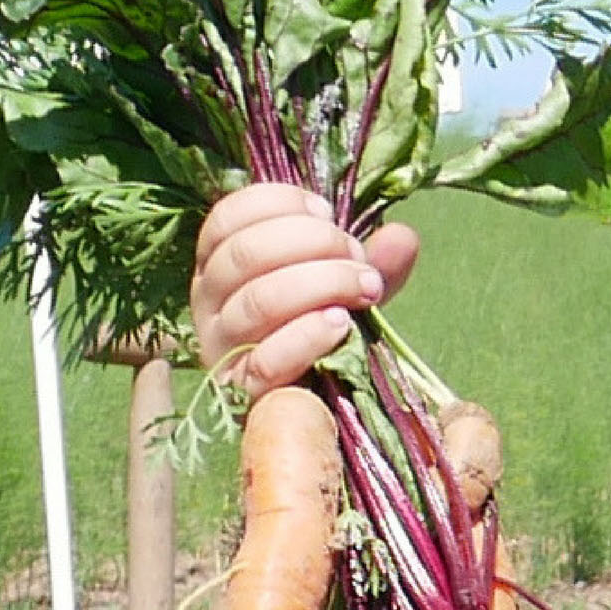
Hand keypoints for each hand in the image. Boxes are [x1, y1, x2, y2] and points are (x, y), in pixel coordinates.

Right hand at [190, 179, 419, 396]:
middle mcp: (208, 300)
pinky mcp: (241, 390)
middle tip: (358, 260)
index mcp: (220, 263)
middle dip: (313, 242)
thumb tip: (402, 234)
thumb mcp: (345, 289)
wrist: (312, 405)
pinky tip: (341, 325)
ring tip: (365, 289)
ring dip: (322, 284)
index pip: (228, 217)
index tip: (327, 212)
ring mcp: (220, 345)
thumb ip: (372, 261)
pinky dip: (308, 335)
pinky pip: (267, 359)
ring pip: (258, 300)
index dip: (279, 204)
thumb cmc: (322, 333)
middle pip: (245, 253)